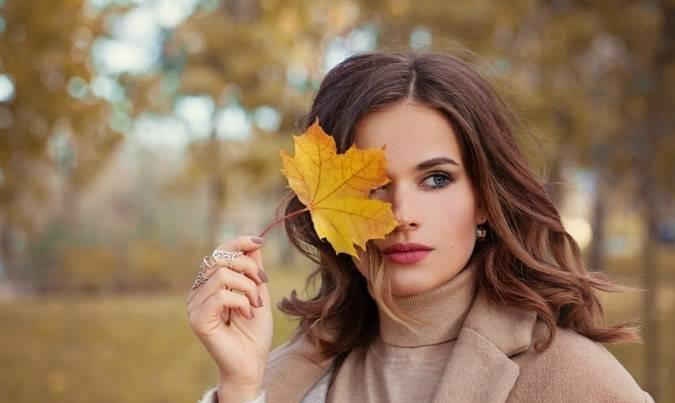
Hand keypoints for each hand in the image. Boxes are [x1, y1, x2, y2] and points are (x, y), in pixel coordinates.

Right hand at [187, 235, 272, 389]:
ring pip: (222, 275)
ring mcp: (194, 305)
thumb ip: (253, 268)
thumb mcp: (258, 292)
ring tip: (255, 304)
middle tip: (262, 285)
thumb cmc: (254, 331)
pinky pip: (221, 296)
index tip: (260, 242)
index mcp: (209, 283)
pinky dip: (241, 302)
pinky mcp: (197, 319)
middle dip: (249, 267)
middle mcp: (198, 292)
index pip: (219, 251)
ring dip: (248, 288)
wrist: (252, 362)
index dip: (239, 242)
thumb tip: (253, 242)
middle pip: (220, 258)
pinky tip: (246, 313)